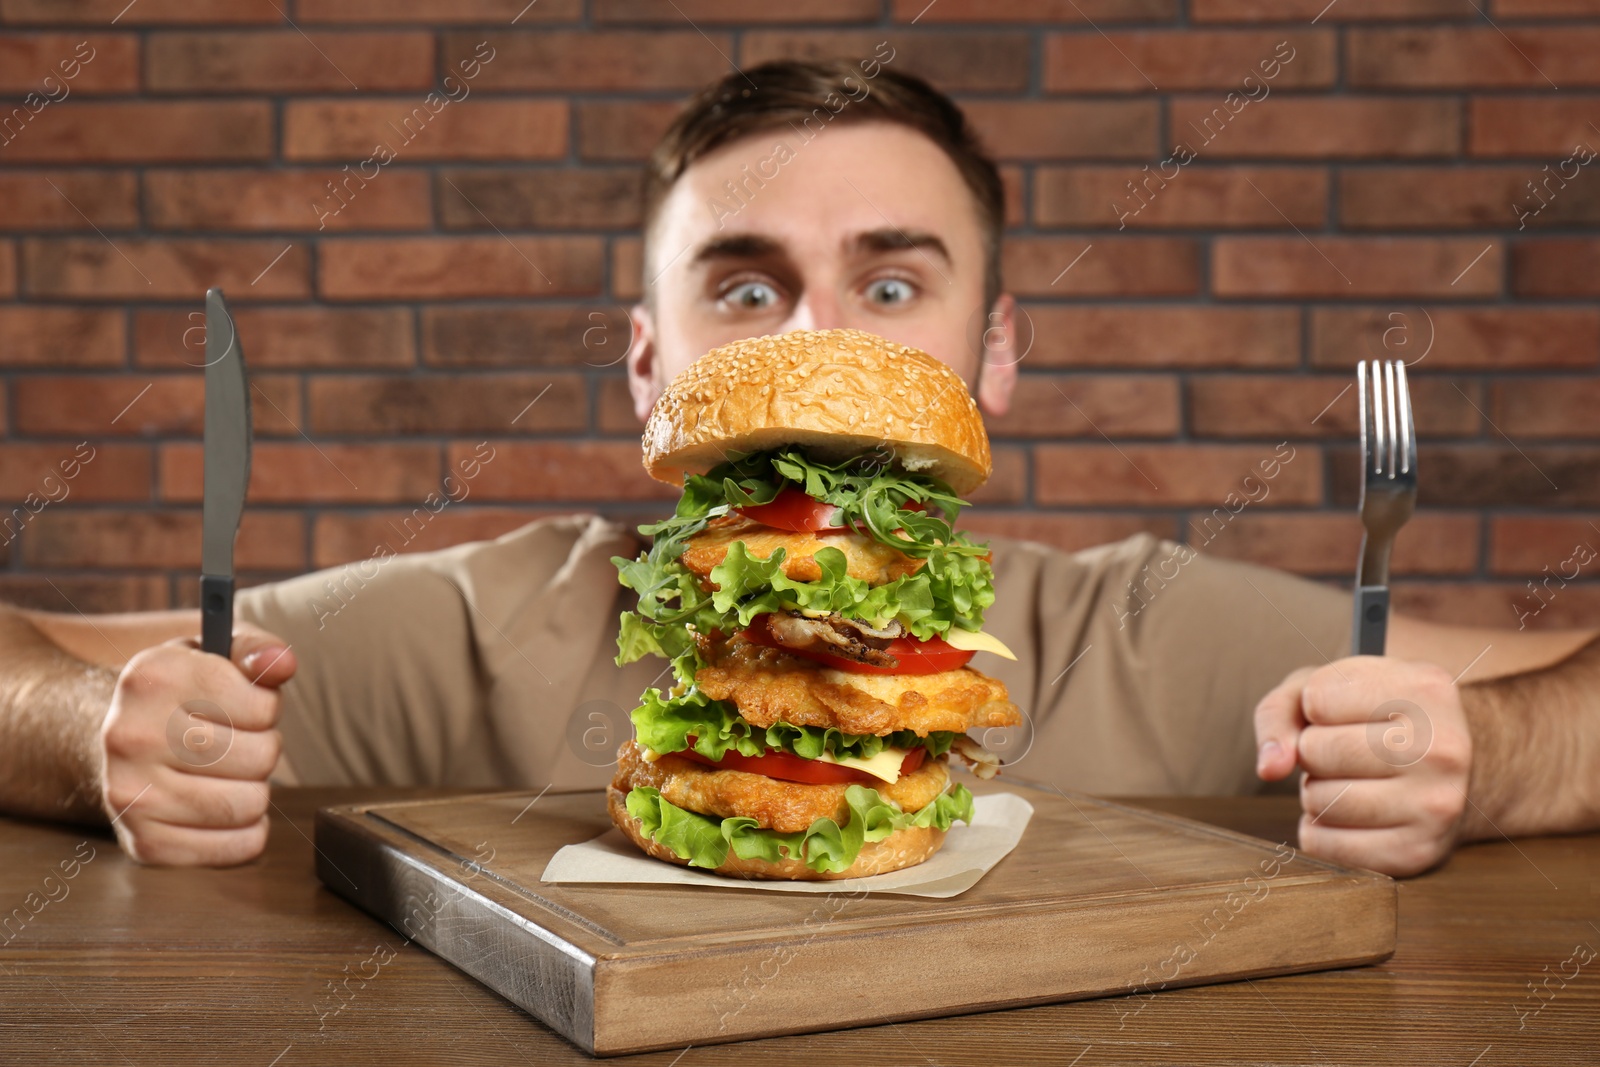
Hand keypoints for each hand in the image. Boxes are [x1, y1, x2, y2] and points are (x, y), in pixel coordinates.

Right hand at [98, 625, 296, 866]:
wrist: (120, 740)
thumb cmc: (182, 694)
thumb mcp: (212, 653)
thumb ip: (255, 649)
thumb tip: (282, 663)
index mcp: (153, 677)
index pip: (260, 706)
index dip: (267, 708)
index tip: (246, 706)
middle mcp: (132, 735)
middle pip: (260, 757)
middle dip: (265, 749)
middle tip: (239, 743)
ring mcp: (132, 794)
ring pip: (250, 804)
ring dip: (256, 790)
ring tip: (229, 774)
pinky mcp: (144, 843)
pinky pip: (236, 848)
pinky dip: (247, 833)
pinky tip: (225, 808)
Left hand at [1254, 656, 1472, 876]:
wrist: (1450, 770)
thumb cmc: (1375, 719)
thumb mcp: (1329, 688)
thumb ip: (1280, 712)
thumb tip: (1271, 768)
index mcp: (1426, 690)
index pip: (1319, 699)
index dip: (1315, 707)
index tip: (1345, 711)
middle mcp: (1443, 749)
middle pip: (1317, 751)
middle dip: (1312, 751)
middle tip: (1345, 751)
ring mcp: (1436, 806)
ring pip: (1319, 801)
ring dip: (1315, 792)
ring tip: (1350, 780)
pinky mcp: (1417, 853)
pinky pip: (1324, 845)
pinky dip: (1319, 830)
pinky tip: (1350, 814)